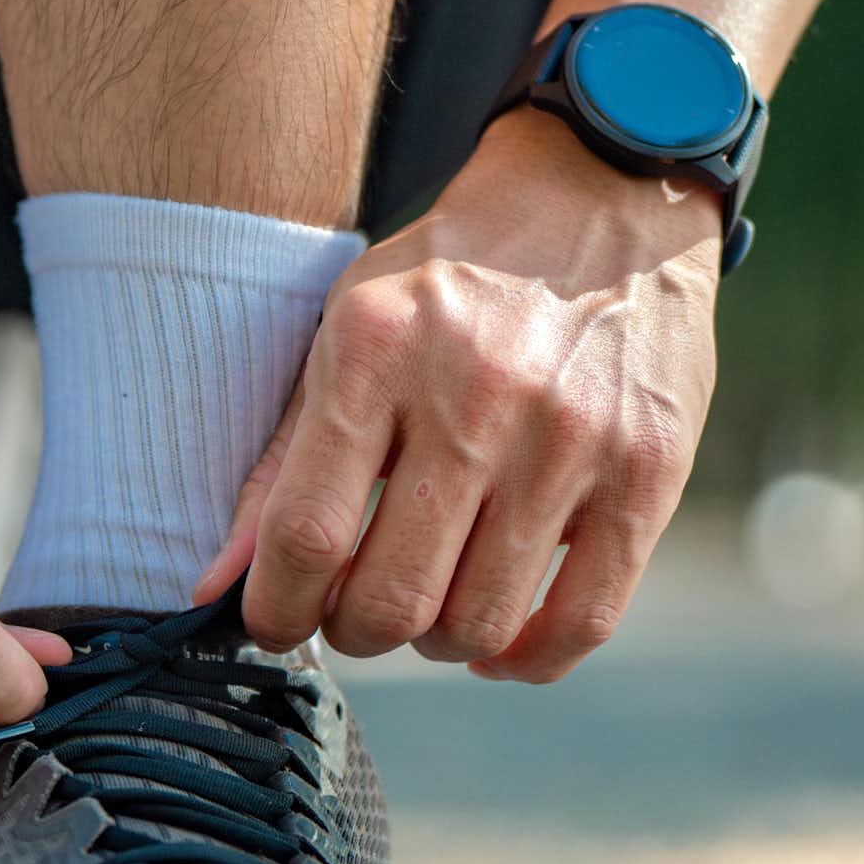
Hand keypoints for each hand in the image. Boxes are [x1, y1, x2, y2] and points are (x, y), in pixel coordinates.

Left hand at [198, 110, 720, 680]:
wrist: (598, 203)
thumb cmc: (446, 286)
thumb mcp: (342, 339)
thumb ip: (279, 465)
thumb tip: (214, 589)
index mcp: (377, 353)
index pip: (304, 533)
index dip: (277, 608)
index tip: (274, 622)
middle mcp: (476, 396)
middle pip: (392, 595)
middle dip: (354, 633)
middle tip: (351, 616)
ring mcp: (571, 438)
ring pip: (478, 620)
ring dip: (434, 645)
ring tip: (426, 610)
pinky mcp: (649, 470)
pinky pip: (583, 619)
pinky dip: (527, 660)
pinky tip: (496, 646)